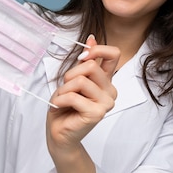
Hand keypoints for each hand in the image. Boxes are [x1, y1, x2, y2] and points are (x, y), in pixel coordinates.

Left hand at [46, 34, 119, 152]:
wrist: (59, 133)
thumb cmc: (65, 107)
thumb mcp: (72, 79)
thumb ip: (84, 61)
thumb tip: (91, 38)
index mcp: (106, 81)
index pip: (113, 54)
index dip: (96, 50)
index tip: (81, 58)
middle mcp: (110, 91)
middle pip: (91, 66)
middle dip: (70, 75)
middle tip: (64, 89)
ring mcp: (106, 103)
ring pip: (81, 80)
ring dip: (64, 90)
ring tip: (61, 100)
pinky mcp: (97, 113)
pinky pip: (73, 96)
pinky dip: (60, 99)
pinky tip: (58, 107)